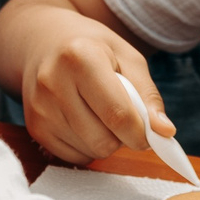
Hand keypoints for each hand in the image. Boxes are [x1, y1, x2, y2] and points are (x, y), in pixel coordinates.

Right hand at [16, 6, 170, 165]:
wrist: (43, 41)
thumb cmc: (92, 47)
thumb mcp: (127, 57)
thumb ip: (148, 95)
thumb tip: (165, 132)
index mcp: (81, 57)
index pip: (118, 114)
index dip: (142, 133)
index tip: (150, 132)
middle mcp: (53, 83)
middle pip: (104, 140)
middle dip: (123, 137)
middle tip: (123, 116)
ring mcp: (40, 108)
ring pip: (90, 152)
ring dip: (105, 141)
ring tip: (99, 112)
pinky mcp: (34, 127)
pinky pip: (74, 158)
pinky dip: (87, 146)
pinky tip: (83, 121)